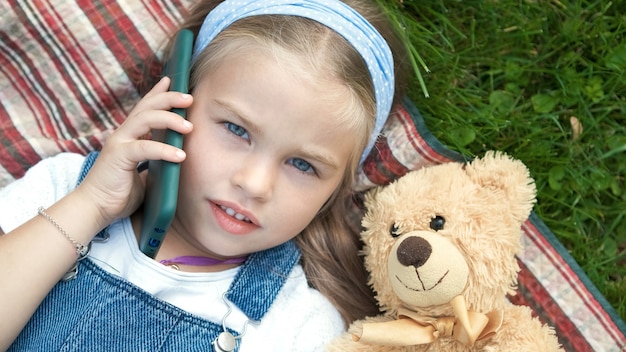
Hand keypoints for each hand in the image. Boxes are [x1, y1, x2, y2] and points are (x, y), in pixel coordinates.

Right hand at [76, 77, 193, 227]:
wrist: (96, 209)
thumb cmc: (119, 192)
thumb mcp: (146, 175)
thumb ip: (158, 163)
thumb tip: (179, 159)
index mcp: (129, 136)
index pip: (145, 108)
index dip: (158, 92)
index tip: (173, 80)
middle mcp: (123, 134)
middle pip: (147, 107)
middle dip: (169, 98)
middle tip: (189, 98)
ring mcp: (119, 143)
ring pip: (145, 119)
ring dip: (170, 119)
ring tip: (189, 126)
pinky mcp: (118, 156)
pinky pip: (144, 147)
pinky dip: (164, 149)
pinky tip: (180, 155)